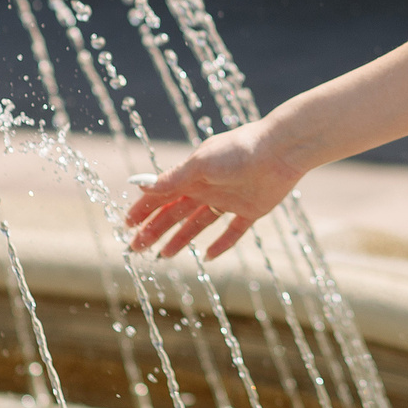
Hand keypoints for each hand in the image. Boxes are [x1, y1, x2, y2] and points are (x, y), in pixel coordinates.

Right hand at [124, 120, 305, 259]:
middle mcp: (208, 187)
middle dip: (154, 230)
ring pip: (198, 224)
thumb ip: (174, 178)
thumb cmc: (239, 150)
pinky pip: (233, 231)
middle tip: (136, 248)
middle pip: (175, 213)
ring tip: (163, 256)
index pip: (162, 195)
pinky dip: (222, 244)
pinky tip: (209, 257)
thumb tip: (141, 187)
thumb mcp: (201, 164)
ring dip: (180, 239)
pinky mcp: (251, 210)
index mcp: (193, 174)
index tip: (127, 226)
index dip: (144, 209)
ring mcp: (229, 199)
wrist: (281, 150)